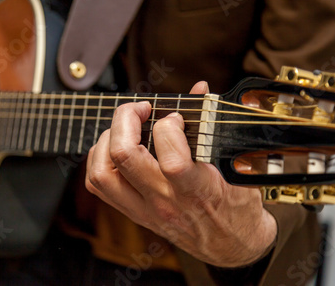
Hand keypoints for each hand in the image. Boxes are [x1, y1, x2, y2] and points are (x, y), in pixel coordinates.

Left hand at [86, 82, 276, 266]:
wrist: (229, 246)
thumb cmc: (236, 206)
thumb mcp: (235, 165)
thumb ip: (212, 124)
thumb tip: (198, 88)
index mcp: (197, 190)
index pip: (171, 158)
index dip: (169, 125)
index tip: (176, 117)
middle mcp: (165, 202)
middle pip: (124, 156)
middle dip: (126, 119)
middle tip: (141, 110)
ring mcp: (144, 210)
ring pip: (102, 173)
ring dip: (107, 140)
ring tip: (125, 128)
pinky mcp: (133, 213)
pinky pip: (98, 185)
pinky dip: (99, 158)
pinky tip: (116, 147)